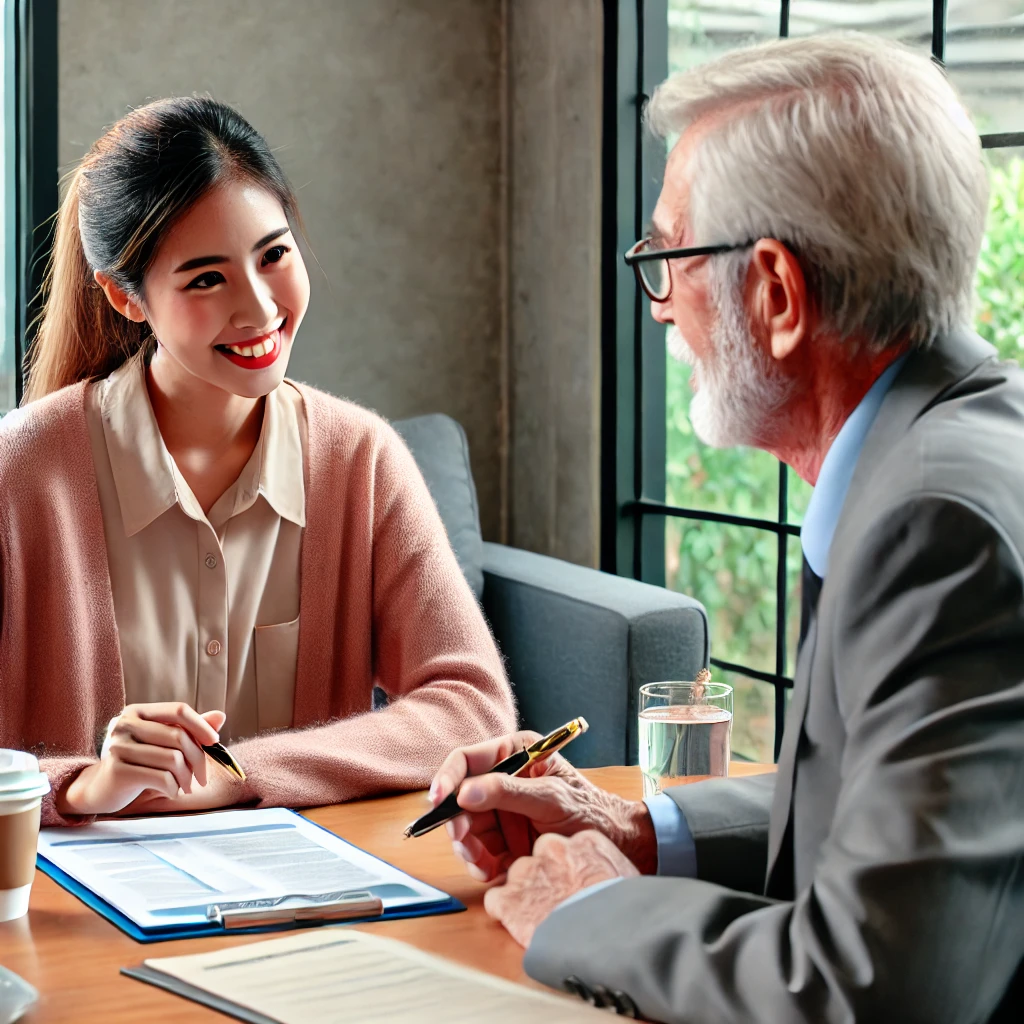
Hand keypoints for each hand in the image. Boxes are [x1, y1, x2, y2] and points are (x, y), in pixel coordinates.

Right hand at [57, 703, 227, 815]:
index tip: (215, 742)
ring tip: (186, 786)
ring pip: (173, 759)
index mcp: (138, 711)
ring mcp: (119, 746)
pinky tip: (171, 792)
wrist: (100, 788)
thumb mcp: (162, 743)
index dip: (201, 725)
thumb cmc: (138, 762)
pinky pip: (162, 777)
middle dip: (198, 760)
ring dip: (187, 778)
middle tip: (202, 778)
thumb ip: (189, 730)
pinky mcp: (117, 770)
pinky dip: (173, 787)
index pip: (179, 710)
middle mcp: (126, 724)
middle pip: (180, 736)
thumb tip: (220, 716)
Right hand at [430, 731, 656, 881]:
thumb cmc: (590, 812)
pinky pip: (478, 852)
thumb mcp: (551, 798)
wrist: (616, 845)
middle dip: (459, 823)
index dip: (448, 777)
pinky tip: (494, 871)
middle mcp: (502, 780)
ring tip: (483, 864)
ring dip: (468, 849)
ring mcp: (501, 811)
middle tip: (465, 844)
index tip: (438, 800)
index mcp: (515, 754)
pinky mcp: (503, 840)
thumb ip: (508, 792)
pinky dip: (480, 864)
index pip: (468, 760)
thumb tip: (466, 792)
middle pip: (460, 798)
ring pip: (466, 829)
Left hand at [484, 830, 639, 946]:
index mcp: (585, 841)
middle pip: (542, 856)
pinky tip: (521, 927)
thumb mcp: (629, 879)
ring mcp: (528, 871)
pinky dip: (505, 913)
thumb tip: (616, 881)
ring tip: (542, 918)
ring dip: (526, 894)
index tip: (576, 884)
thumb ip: (613, 869)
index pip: (570, 846)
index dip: (571, 869)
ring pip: (518, 876)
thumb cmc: (625, 913)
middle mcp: (553, 848)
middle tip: (558, 902)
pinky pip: (497, 900)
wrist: (608, 937)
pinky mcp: (509, 898)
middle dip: (547, 877)